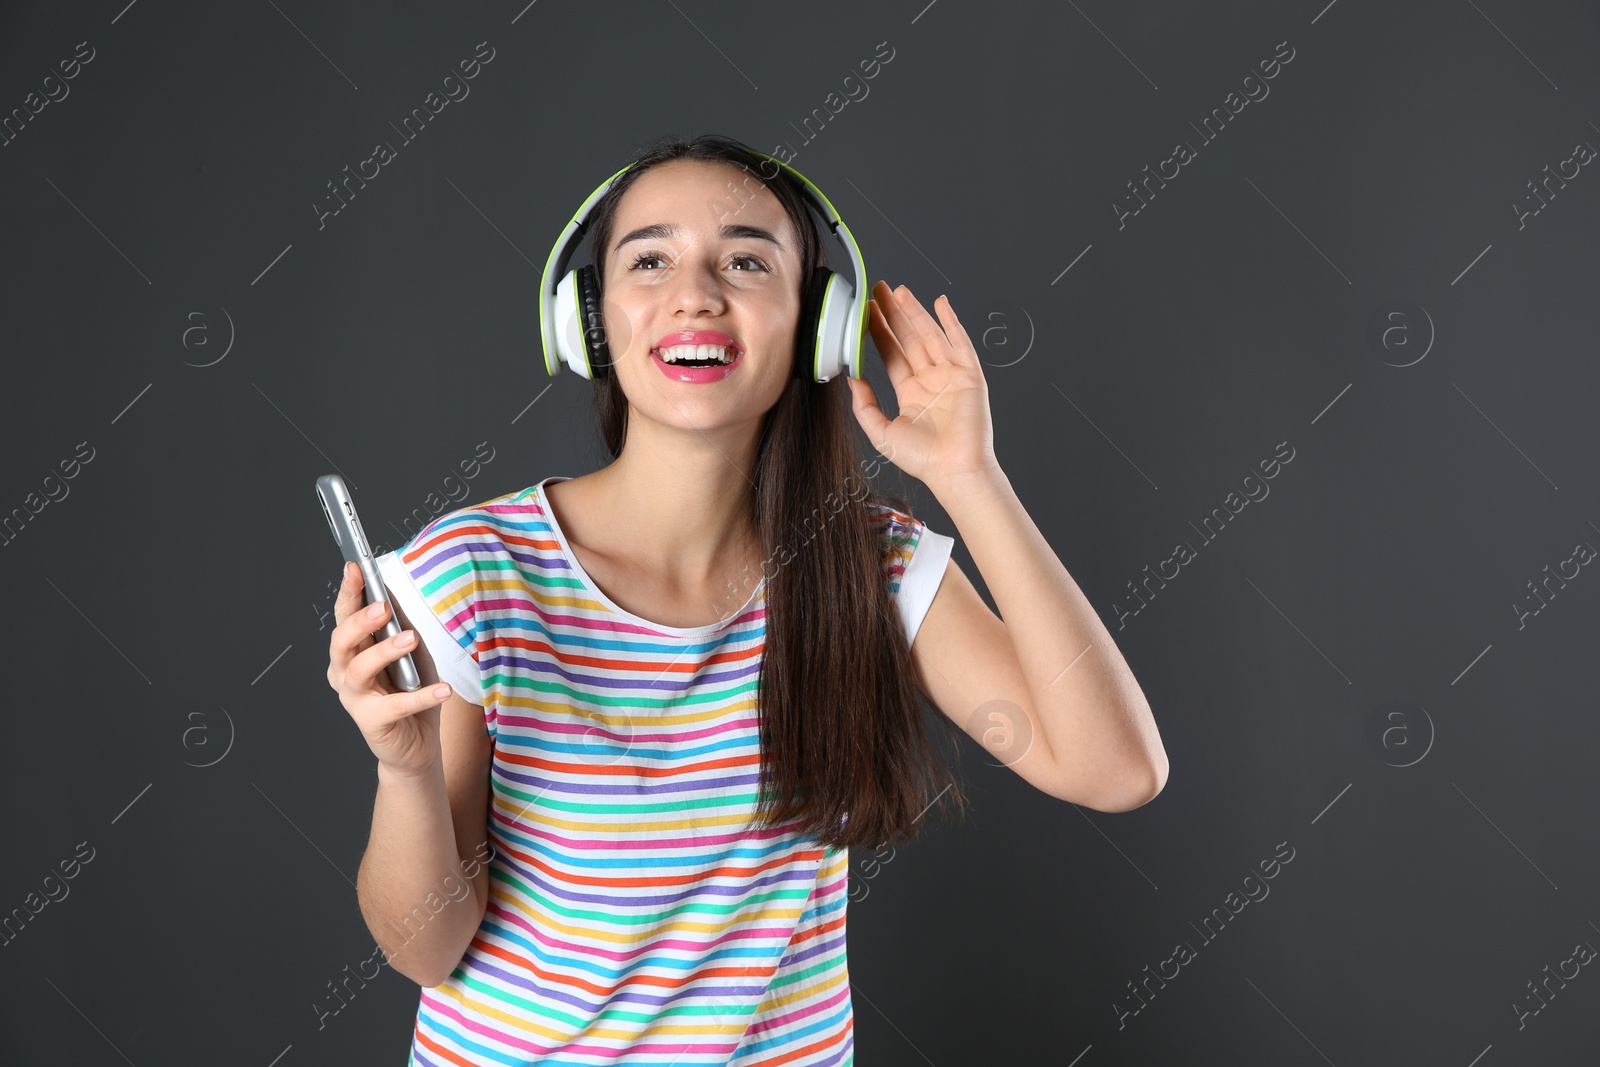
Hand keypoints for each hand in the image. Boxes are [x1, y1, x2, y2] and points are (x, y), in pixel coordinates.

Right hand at [327, 561, 450, 777]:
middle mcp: (345, 673)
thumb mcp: (412, 654)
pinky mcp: (372, 722)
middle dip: (360, 621)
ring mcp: (355, 699)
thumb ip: (400, 628)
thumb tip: (393, 596)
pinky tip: (443, 689)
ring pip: (358, 669)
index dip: (348, 593)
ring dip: (385, 651)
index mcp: (352, 651)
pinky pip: (396, 706)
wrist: (416, 745)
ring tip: (411, 638)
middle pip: (341, 641)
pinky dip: (421, 696)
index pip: (344, 617)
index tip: (355, 567)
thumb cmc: (411, 693)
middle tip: (382, 607)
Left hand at [846, 281, 998, 491]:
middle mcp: (931, 381)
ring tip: (899, 291)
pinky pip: (960, 343)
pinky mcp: (970, 375)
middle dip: (895, 314)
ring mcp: (951, 376)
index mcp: (911, 393)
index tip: (868, 312)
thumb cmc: (922, 459)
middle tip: (879, 290)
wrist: (953, 470)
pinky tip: (940, 303)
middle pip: (909, 339)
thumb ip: (864, 405)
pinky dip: (952, 322)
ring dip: (915, 312)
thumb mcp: (881, 431)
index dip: (879, 332)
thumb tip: (852, 378)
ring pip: (931, 335)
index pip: (892, 354)